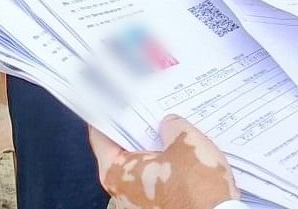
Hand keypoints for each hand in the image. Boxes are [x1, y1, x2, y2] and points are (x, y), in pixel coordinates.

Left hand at [89, 115, 238, 208]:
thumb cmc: (196, 187)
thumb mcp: (185, 140)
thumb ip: (172, 125)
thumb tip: (169, 123)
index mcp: (117, 173)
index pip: (101, 136)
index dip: (109, 115)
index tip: (114, 101)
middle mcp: (122, 192)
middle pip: (123, 151)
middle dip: (139, 130)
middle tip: (152, 109)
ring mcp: (140, 203)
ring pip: (143, 166)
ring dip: (158, 149)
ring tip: (175, 130)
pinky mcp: (160, 208)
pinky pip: (159, 180)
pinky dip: (169, 166)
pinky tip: (186, 152)